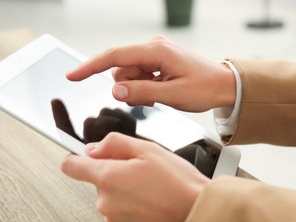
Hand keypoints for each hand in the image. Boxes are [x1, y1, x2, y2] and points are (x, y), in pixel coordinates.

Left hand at [61, 132, 209, 221]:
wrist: (198, 216)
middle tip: (140, 172)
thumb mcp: (148, 150)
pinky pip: (120, 215)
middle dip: (114, 174)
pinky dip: (131, 209)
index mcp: (108, 177)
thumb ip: (114, 143)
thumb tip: (93, 148)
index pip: (71, 166)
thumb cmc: (179, 183)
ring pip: (110, 199)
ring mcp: (114, 221)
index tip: (81, 156)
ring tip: (151, 190)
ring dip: (124, 192)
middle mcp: (106, 202)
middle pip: (98, 181)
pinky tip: (151, 204)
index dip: (75, 158)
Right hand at [66, 35, 235, 111]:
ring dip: (136, 89)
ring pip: (127, 74)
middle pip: (120, 69)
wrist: (223, 85)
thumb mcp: (173, 95)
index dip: (90, 67)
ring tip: (157, 96)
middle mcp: (153, 48)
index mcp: (156, 51)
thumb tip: (117, 91)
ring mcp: (154, 54)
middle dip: (127, 87)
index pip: (115, 57)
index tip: (72, 75)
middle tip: (149, 99)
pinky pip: (137, 75)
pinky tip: (158, 92)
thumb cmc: (204, 88)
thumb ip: (143, 93)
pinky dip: (142, 87)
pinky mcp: (156, 61)